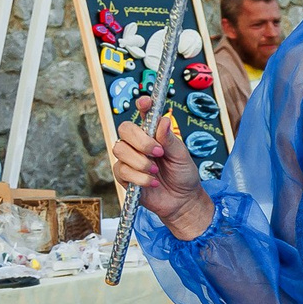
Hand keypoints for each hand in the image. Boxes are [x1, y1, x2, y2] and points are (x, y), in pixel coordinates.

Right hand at [113, 95, 210, 239]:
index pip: (143, 113)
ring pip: (120, 150)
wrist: (182, 200)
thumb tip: (163, 121)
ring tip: (155, 171)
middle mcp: (138, 143)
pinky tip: (153, 182)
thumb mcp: (182, 156)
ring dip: (140, 162)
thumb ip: (170, 139)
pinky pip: (122, 171)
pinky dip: (140, 178)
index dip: (142, 105)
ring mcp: (129, 159)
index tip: (145, 103)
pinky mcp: (124, 176)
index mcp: (153, 134)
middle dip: (141, 141)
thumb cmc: (183, 175)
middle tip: (158, 153)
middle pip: (124, 129)